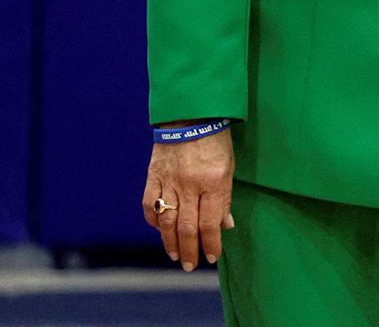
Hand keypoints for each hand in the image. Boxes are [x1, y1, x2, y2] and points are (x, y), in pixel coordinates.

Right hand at [141, 126, 235, 269]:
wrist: (190, 114)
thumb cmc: (216, 139)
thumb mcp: (229, 166)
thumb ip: (224, 197)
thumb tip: (226, 225)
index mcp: (213, 182)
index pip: (210, 222)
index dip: (211, 243)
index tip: (212, 256)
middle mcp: (190, 185)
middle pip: (187, 227)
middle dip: (190, 250)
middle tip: (192, 265)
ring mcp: (169, 182)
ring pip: (167, 221)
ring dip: (171, 243)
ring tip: (177, 256)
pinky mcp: (153, 176)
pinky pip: (149, 205)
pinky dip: (154, 220)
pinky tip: (160, 230)